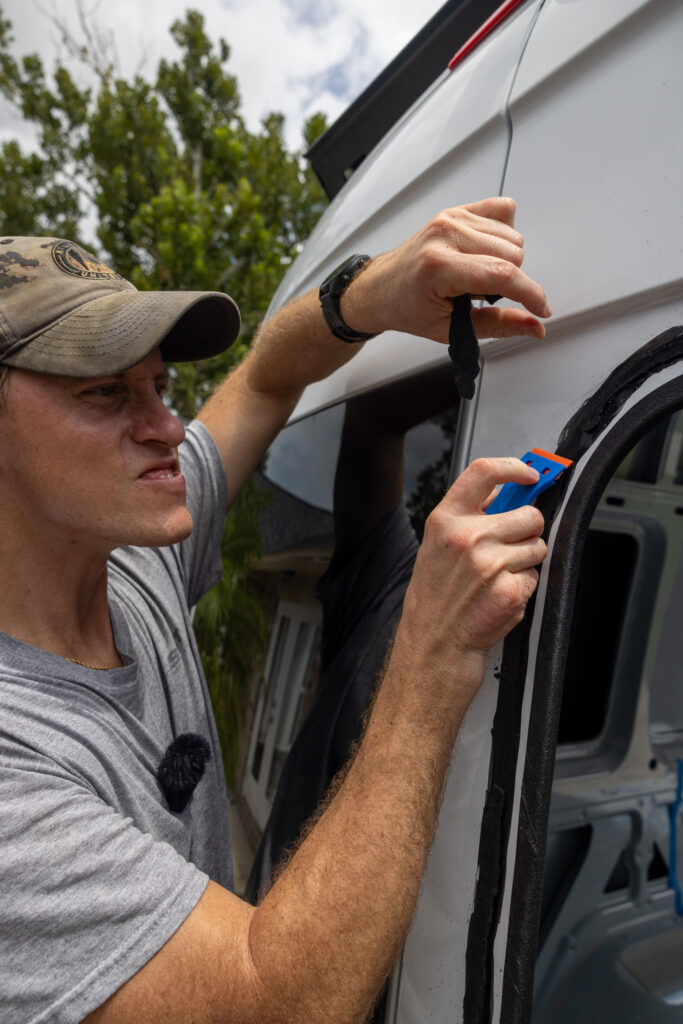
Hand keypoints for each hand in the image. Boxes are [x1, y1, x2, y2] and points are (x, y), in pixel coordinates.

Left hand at [342, 197, 551, 342]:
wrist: (381, 288)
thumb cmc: (408, 308)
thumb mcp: (449, 329)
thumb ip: (497, 326)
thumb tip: (535, 327)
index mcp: (439, 266)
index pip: (501, 274)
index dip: (530, 294)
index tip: (541, 309)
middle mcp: (446, 234)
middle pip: (513, 254)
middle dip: (509, 281)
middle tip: (482, 294)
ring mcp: (452, 218)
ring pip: (512, 236)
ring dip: (504, 260)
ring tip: (476, 276)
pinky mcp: (457, 210)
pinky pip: (503, 211)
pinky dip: (502, 235)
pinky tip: (483, 252)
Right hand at [392, 457, 546, 707]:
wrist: (433, 643)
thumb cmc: (435, 597)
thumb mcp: (436, 546)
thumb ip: (467, 516)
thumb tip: (505, 494)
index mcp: (446, 520)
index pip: (485, 472)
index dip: (514, 467)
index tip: (529, 474)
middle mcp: (468, 537)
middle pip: (529, 514)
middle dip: (528, 530)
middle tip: (510, 547)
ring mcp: (490, 564)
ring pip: (538, 546)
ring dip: (526, 560)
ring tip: (497, 576)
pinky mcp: (510, 590)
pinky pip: (536, 575)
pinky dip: (524, 586)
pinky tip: (500, 595)